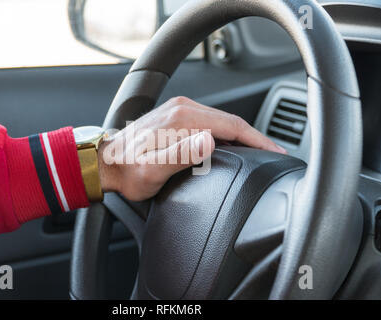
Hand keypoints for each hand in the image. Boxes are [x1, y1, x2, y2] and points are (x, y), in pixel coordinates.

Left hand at [98, 96, 285, 200]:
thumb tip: (209, 142)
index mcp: (182, 120)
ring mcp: (179, 110)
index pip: (231, 125)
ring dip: (241, 133)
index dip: (256, 139)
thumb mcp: (153, 171)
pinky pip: (210, 120)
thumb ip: (181, 155)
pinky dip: (226, 131)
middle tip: (273, 152)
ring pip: (221, 120)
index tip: (274, 151)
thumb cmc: (127, 171)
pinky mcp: (176, 116)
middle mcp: (182, 109)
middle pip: (229, 121)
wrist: (106, 163)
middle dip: (254, 136)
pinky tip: (232, 141)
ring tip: (258, 148)